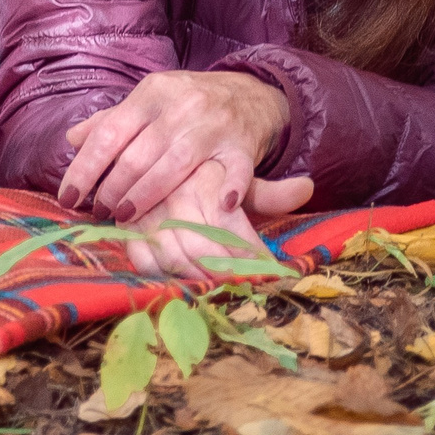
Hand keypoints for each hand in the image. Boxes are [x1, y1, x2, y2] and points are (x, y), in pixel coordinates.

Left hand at [60, 69, 295, 224]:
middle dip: (112, 190)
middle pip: (138, 155)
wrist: (251, 94)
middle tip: (100, 212)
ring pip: (174, 166)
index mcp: (152, 93)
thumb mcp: (149, 100)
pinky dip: (229, 188)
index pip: (109, 132)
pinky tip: (219, 206)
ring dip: (145, 197)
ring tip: (125, 217)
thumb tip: (72, 139)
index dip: (85, 168)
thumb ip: (111, 120)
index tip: (68, 198)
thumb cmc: (189, 103)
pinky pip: (236, 170)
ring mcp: (213, 125)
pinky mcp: (242, 145)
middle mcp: (181, 106)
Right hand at [117, 160, 316, 277]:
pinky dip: (164, 278)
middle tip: (244, 290)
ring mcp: (148, 212)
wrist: (153, 143)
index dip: (250, 256)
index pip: (232, 228)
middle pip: (203, 249)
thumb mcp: (236, 173)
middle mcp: (176, 196)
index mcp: (207, 182)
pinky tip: (183, 284)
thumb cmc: (201, 169)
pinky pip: (144, 260)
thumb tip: (307, 187)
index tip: (267, 273)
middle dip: (226, 275)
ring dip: (197, 281)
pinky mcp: (127, 225)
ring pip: (173, 258)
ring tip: (218, 292)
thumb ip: (269, 191)